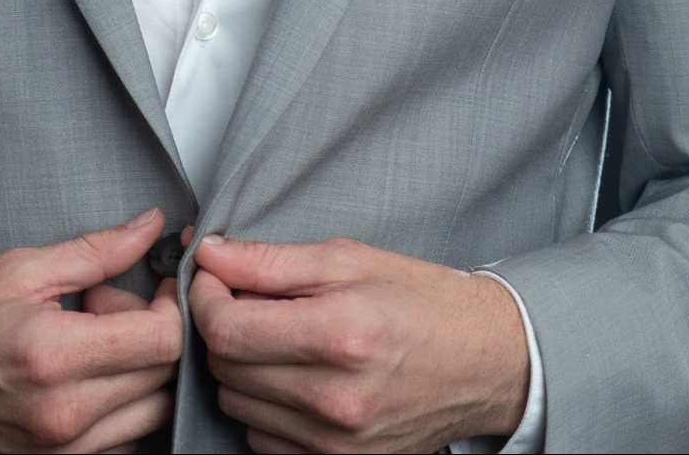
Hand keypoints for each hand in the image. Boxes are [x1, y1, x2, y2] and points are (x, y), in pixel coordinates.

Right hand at [0, 206, 181, 452]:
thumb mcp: (24, 268)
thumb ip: (97, 251)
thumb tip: (148, 230)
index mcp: (56, 357)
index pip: (163, 340)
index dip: (173, 305)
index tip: (158, 285)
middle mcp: (64, 415)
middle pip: (164, 377)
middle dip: (155, 332)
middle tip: (115, 304)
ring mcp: (61, 451)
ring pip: (151, 414)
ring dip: (142, 372)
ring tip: (99, 340)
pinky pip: (123, 441)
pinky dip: (122, 405)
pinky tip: (90, 373)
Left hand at [186, 232, 528, 453]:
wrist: (484, 361)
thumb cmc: (421, 301)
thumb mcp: (349, 259)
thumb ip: (271, 260)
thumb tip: (211, 253)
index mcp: (341, 334)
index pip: (228, 328)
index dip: (204, 297)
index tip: (212, 276)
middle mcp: (337, 398)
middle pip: (226, 367)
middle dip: (222, 325)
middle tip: (245, 299)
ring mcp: (338, 443)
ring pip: (237, 404)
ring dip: (242, 367)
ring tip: (276, 337)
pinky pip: (263, 440)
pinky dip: (264, 407)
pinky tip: (293, 377)